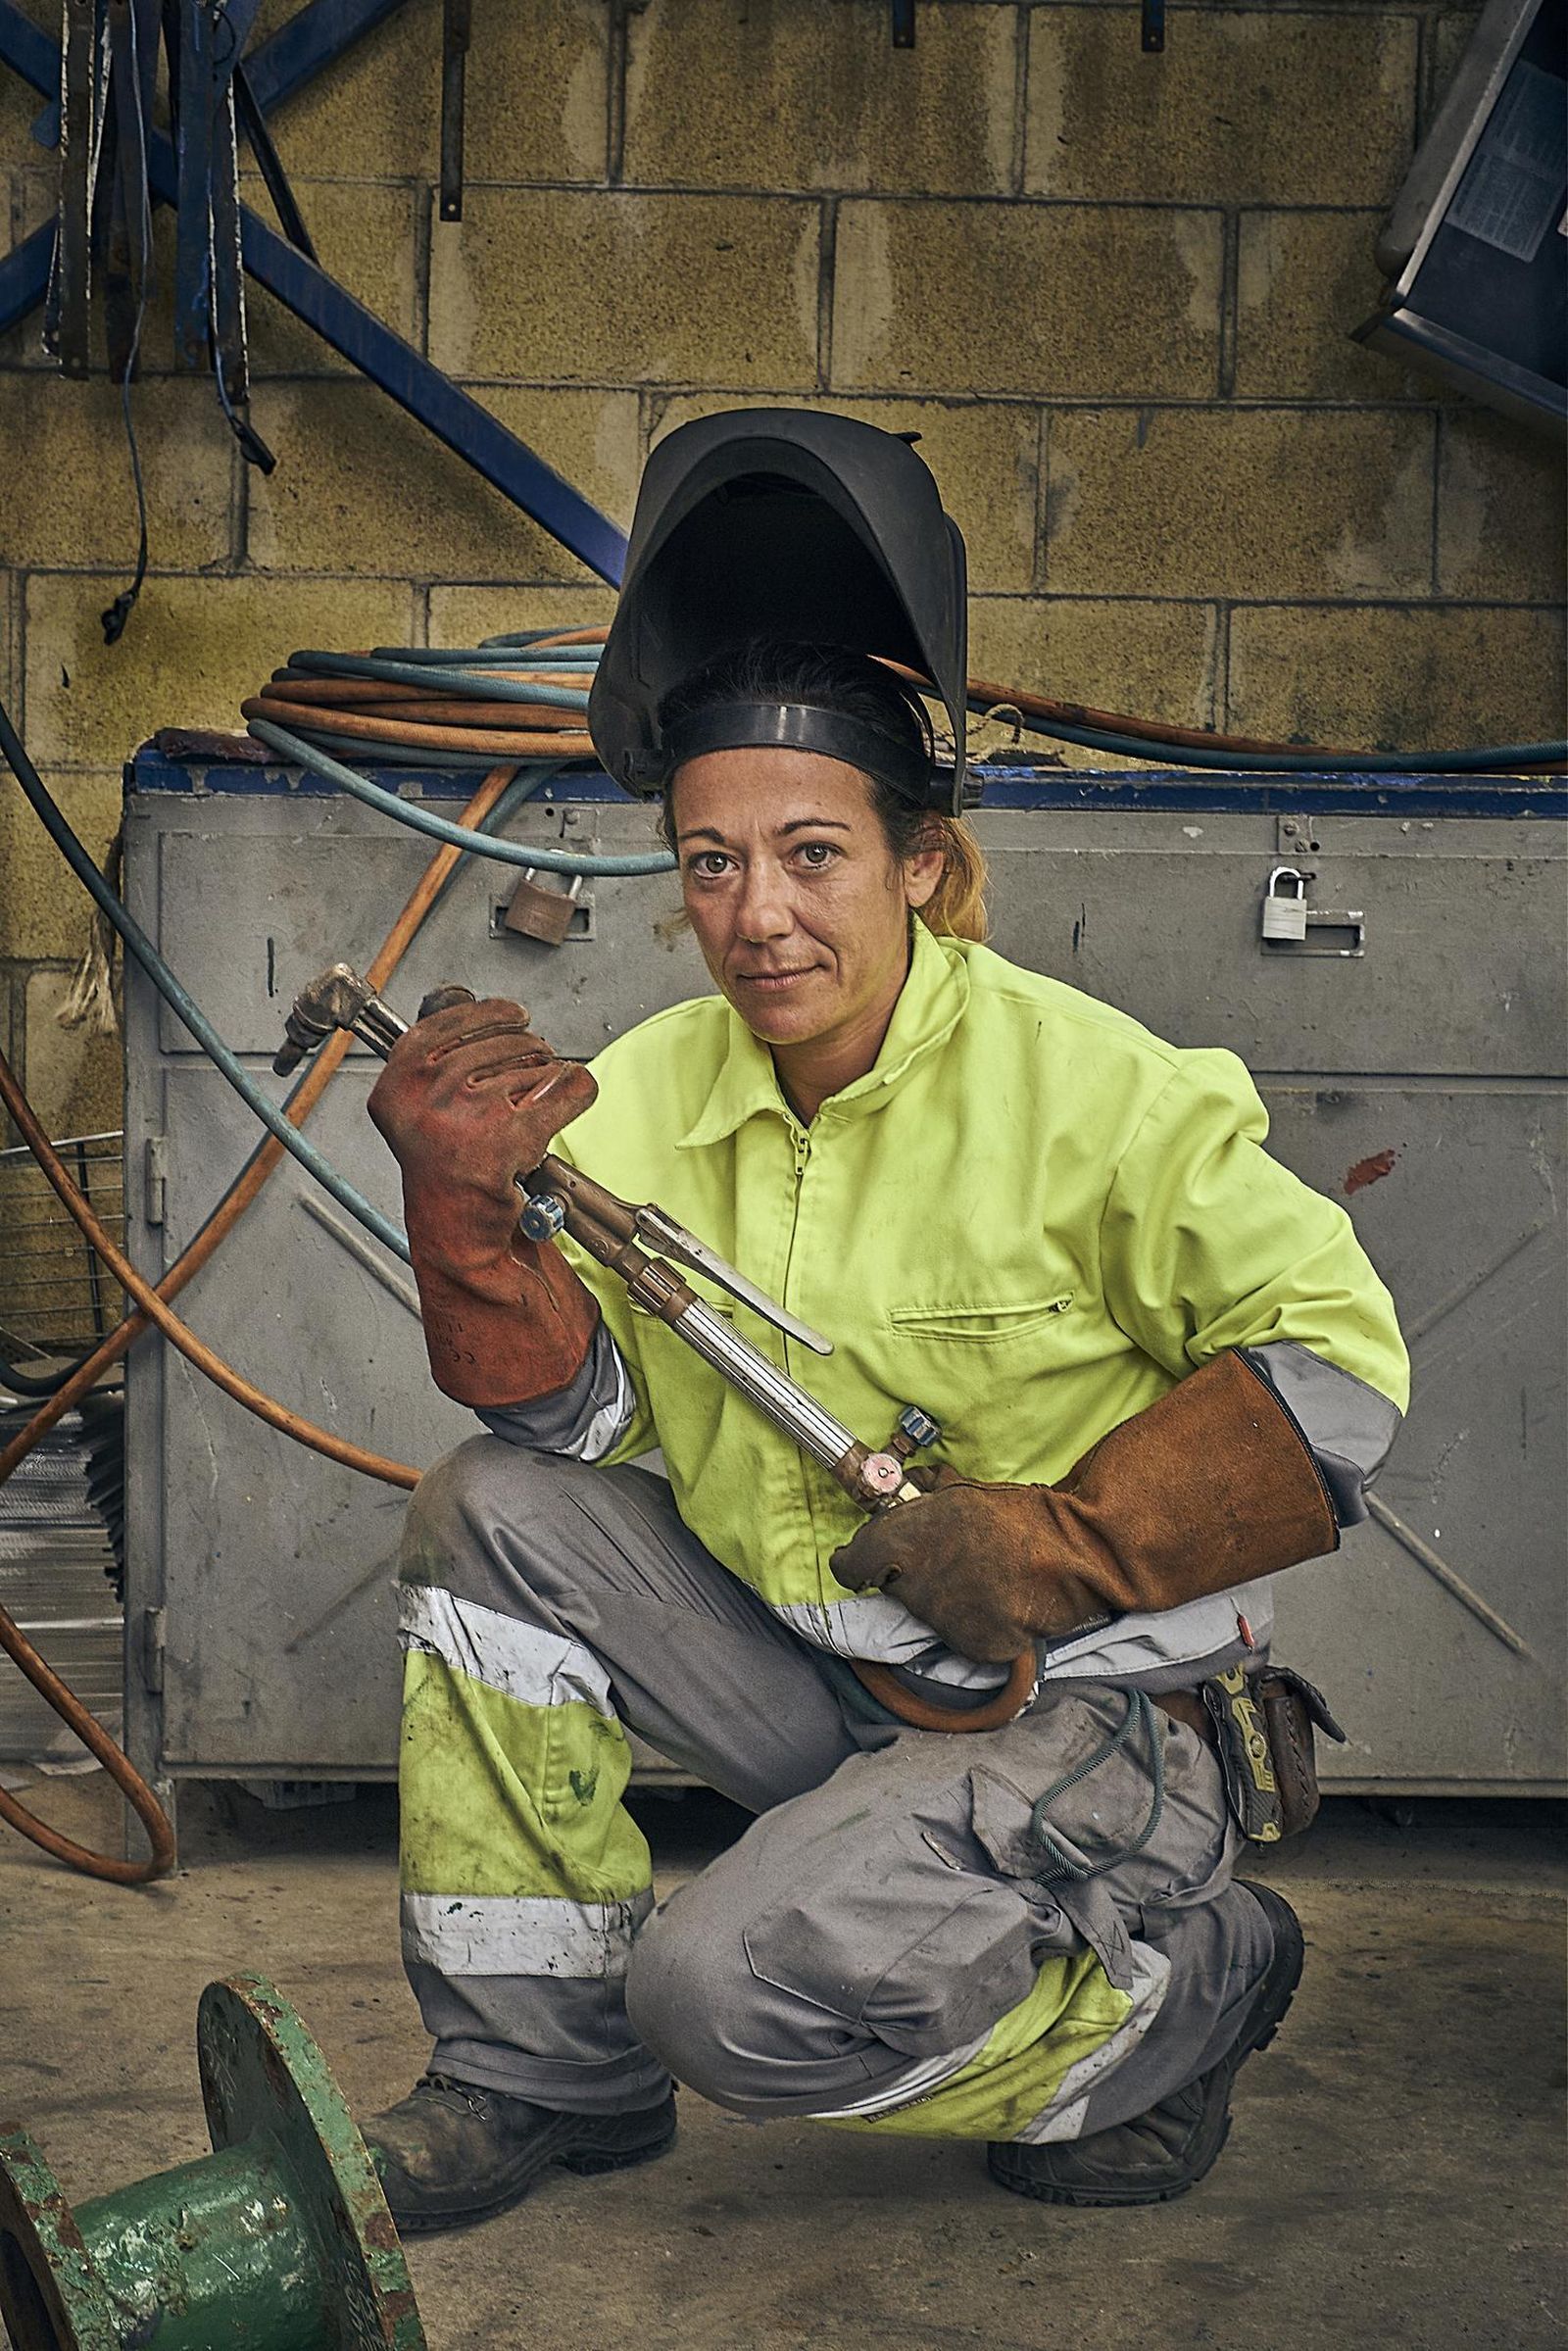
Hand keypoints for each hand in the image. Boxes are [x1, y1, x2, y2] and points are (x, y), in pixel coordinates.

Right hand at [369, 995, 596, 1239]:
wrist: (454, 1227)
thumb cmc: (443, 1168)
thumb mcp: (418, 1104)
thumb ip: (441, 1056)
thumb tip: (496, 1015)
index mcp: (400, 1080)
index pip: (456, 1020)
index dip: (495, 1015)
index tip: (515, 1016)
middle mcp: (426, 1094)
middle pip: (504, 1041)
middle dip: (529, 1053)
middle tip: (534, 1069)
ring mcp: (466, 1113)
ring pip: (536, 1069)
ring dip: (546, 1083)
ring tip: (530, 1110)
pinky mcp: (507, 1136)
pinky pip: (564, 1091)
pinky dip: (578, 1091)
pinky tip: (573, 1095)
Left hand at [830, 1470, 1085, 1663]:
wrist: (1071, 1552)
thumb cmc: (1016, 1514)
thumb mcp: (961, 1491)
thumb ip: (922, 1496)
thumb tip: (906, 1489)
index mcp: (904, 1543)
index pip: (850, 1567)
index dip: (855, 1560)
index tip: (861, 1558)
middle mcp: (915, 1586)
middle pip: (892, 1586)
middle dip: (907, 1573)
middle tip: (945, 1558)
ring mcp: (944, 1622)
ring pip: (927, 1611)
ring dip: (942, 1596)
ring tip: (980, 1576)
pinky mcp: (973, 1646)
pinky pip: (960, 1634)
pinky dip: (973, 1620)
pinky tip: (996, 1600)